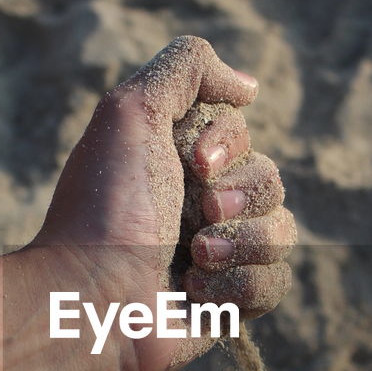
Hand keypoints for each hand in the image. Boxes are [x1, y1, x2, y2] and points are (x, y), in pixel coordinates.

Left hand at [30, 35, 295, 370]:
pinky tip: (195, 295)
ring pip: (281, 232)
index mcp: (173, 161)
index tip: (196, 164)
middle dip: (240, 198)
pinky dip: (240, 287)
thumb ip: (186, 66)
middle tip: (200, 215)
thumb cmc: (106, 208)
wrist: (91, 300)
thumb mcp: (132, 111)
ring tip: (194, 263)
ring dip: (241, 245)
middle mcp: (196, 204)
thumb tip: (248, 87)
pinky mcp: (227, 304)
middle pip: (270, 181)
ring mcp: (215, 255)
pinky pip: (275, 283)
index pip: (242, 134)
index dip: (229, 145)